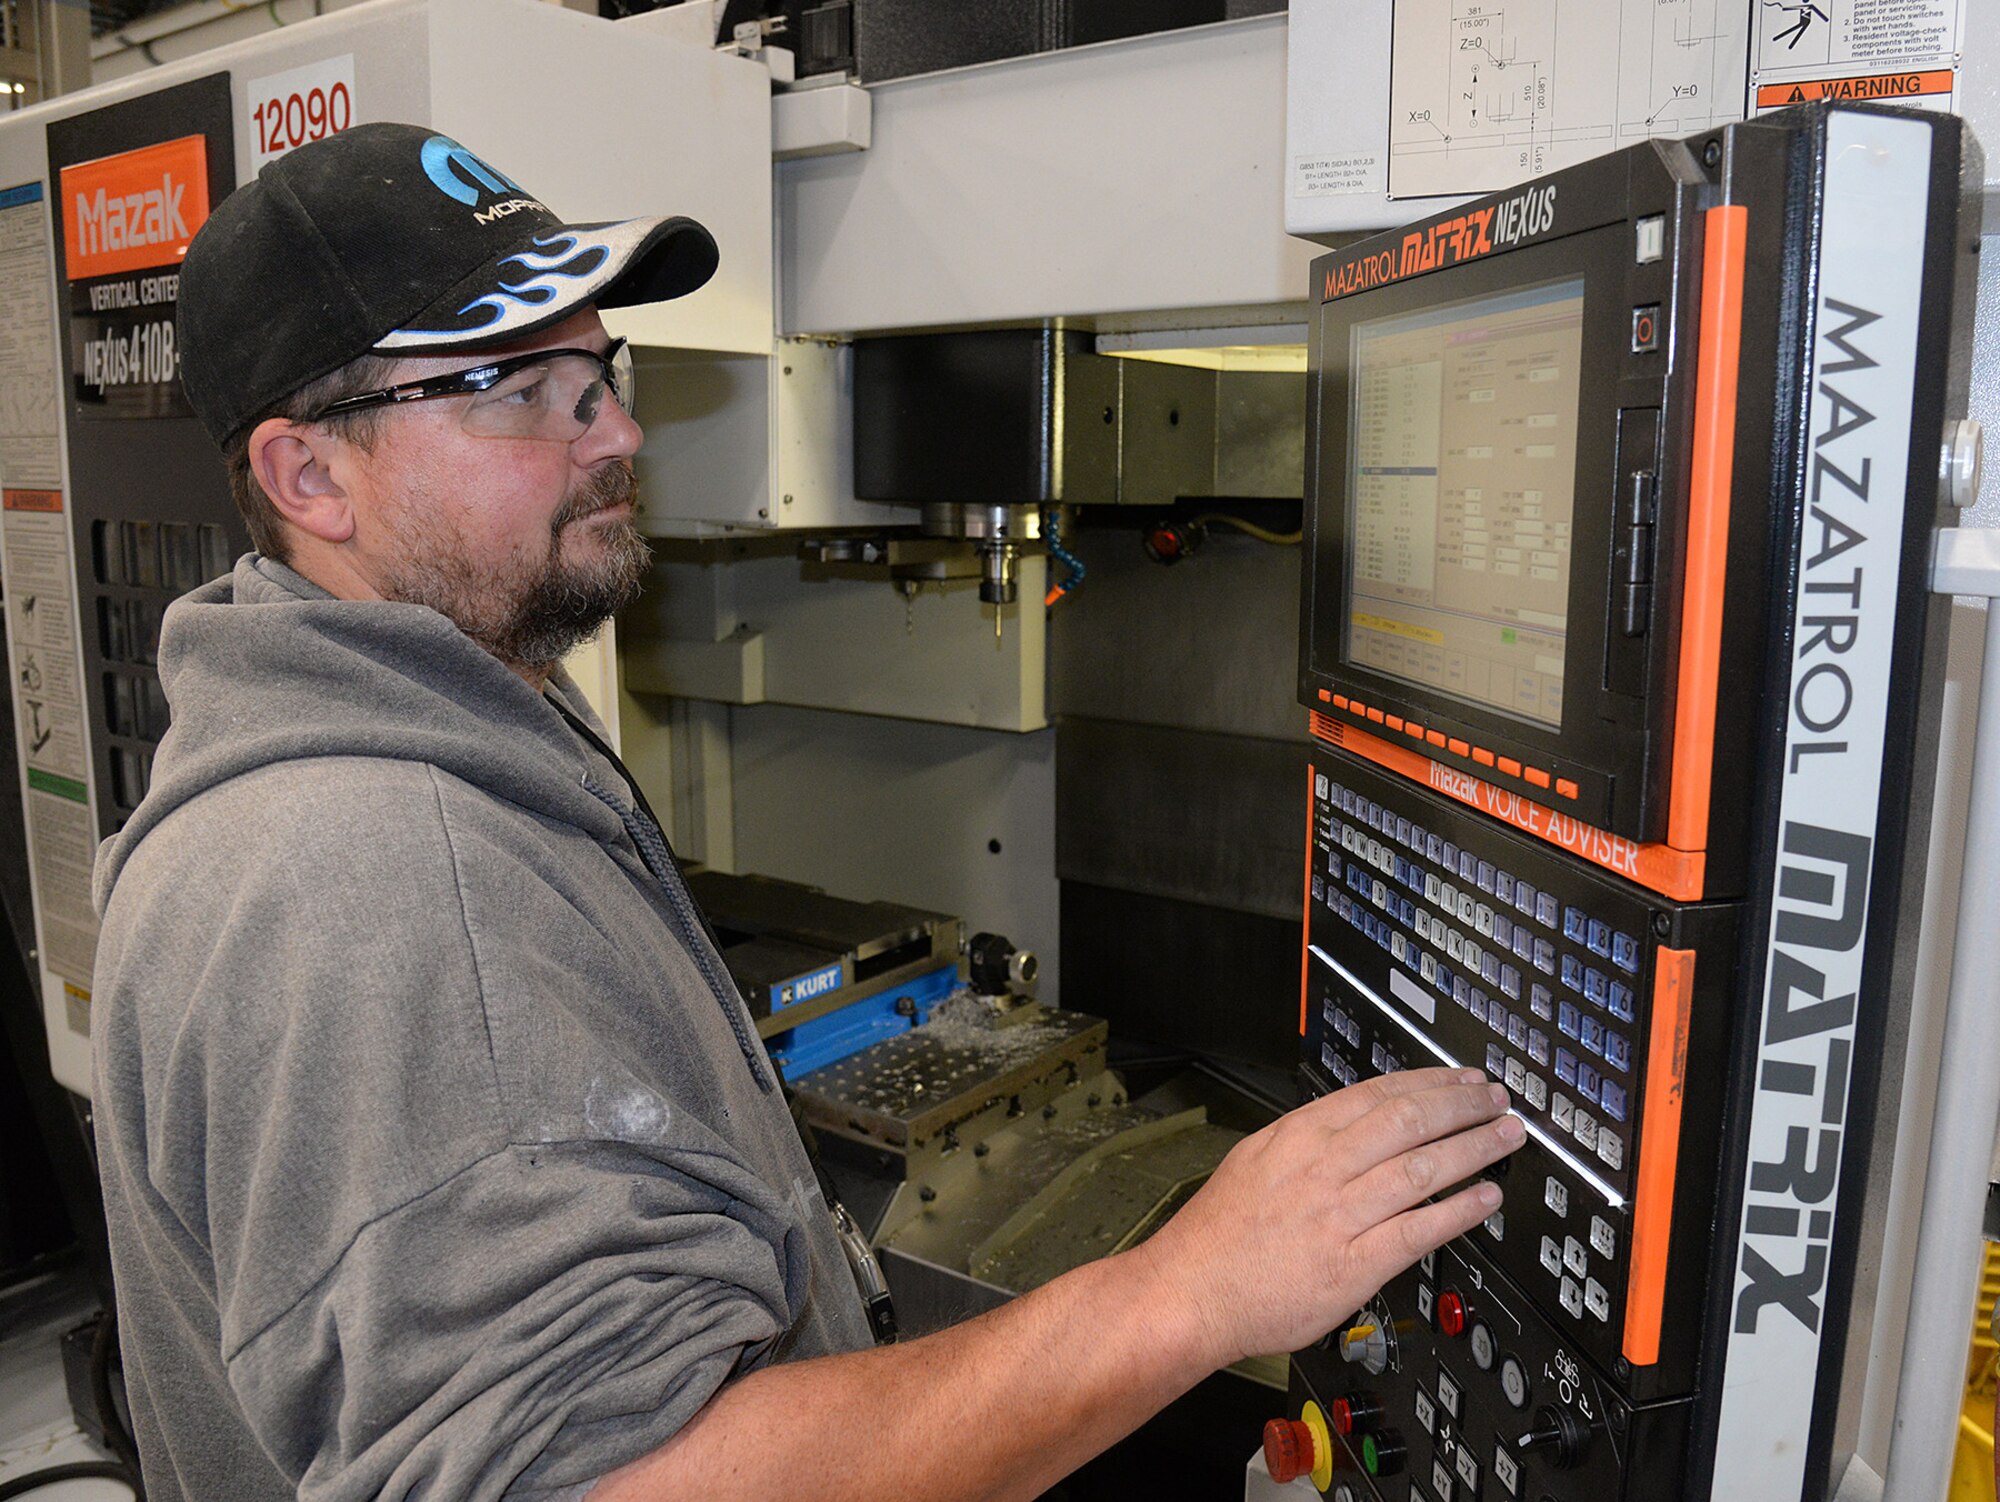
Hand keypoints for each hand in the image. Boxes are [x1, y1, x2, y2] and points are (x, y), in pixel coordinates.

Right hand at [1131, 1067, 1521, 1366]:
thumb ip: (1305, 1140)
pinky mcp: (1353, 1264)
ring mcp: (1340, 1215)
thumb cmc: (1217, 1236)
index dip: (1430, 1083)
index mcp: (1298, 1136)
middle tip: (1497, 1101)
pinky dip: (1459, 1211)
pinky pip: (1419, 1230)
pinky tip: (1485, 1199)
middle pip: (1409, 1121)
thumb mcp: (1254, 1159)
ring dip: (1473, 1148)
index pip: (1378, 1094)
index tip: (1462, 1081)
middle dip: (1462, 1106)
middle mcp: (1322, 1168)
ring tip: (1504, 1138)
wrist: (1189, 1293)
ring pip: (1422, 1168)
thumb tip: (1352, 1124)